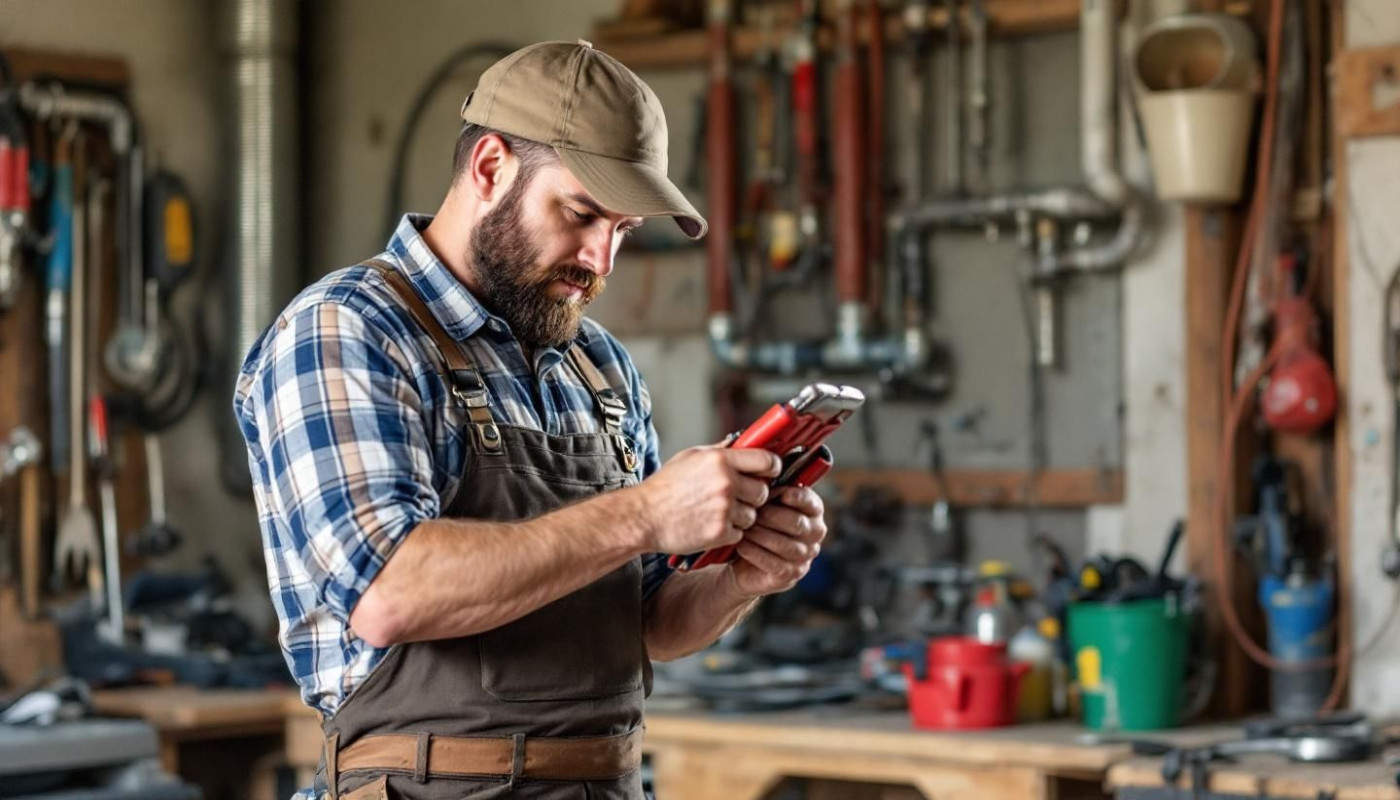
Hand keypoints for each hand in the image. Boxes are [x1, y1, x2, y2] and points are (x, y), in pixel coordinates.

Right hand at [637, 444, 781, 555]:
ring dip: (741, 517)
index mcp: (720, 460)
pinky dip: (729, 533)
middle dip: (754, 496)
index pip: (766, 460)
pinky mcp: (720, 532)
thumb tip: (742, 443)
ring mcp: (724, 509)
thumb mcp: (690, 457)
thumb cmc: (664, 487)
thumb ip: (720, 451)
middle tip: (737, 498)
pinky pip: (740, 534)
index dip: (773, 467)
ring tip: (717, 513)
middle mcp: (726, 482)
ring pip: (753, 515)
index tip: (771, 472)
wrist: (643, 516)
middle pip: (763, 491)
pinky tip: (711, 525)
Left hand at [728, 486, 826, 598]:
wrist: (743, 559)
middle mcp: (814, 534)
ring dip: (762, 535)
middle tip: (752, 512)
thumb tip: (761, 471)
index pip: (812, 503)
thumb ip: (768, 488)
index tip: (781, 493)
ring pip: (786, 545)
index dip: (798, 497)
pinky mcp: (791, 575)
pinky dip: (757, 553)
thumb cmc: (756, 523)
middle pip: (798, 524)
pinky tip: (742, 545)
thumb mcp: (763, 502)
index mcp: (813, 512)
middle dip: (772, 516)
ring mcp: (805, 557)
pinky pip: (776, 564)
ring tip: (744, 529)